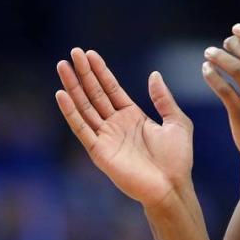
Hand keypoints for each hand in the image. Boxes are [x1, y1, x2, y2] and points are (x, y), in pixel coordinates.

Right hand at [55, 48, 192, 207]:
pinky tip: (62, 94)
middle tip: (73, 52)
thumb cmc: (177, 160)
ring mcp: (106, 137)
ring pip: (85, 107)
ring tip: (63, 66)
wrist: (172, 187)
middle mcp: (116, 125)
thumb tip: (154, 75)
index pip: (111, 89)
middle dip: (84, 73)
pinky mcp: (99, 151)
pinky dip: (70, 112)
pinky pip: (81, 128)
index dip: (100, 72)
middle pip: (95, 94)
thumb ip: (164, 99)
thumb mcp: (176, 122)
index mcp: (132, 117)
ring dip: (73, 87)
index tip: (89, 54)